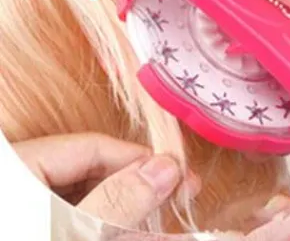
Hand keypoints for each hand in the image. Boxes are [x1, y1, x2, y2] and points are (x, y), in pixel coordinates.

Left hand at [14, 132, 199, 229]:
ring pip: (85, 197)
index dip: (139, 159)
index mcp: (20, 167)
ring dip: (125, 210)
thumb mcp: (69, 236)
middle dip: (137, 186)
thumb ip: (117, 203)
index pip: (92, 147)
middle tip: (179, 196)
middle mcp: (21, 182)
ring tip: (162, 223)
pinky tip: (131, 234)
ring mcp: (26, 210)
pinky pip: (74, 219)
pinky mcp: (36, 228)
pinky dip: (103, 227)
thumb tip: (167, 168)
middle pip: (90, 170)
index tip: (179, 174)